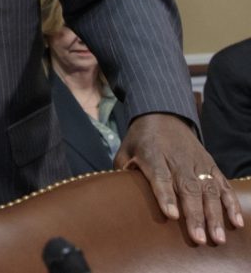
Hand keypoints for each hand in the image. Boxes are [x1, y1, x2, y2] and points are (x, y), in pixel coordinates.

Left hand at [115, 113, 244, 243]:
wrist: (163, 114)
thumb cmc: (141, 138)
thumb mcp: (126, 149)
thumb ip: (123, 169)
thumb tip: (118, 191)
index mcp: (154, 154)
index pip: (160, 176)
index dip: (166, 196)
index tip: (171, 215)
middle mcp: (178, 159)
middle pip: (188, 188)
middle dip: (194, 214)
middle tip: (199, 239)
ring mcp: (197, 162)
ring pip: (209, 189)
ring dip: (214, 215)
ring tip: (217, 237)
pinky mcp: (210, 164)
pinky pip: (223, 184)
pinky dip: (230, 203)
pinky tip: (235, 221)